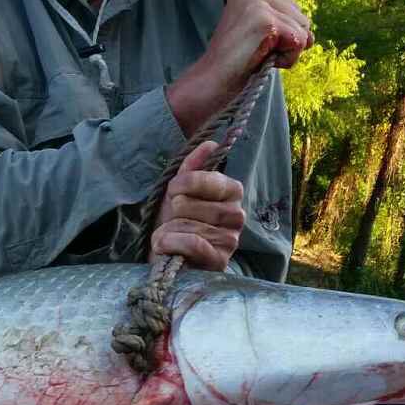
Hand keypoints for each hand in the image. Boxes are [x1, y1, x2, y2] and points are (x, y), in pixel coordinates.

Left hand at [151, 140, 245, 269]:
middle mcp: (237, 215)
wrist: (169, 258)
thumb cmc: (175, 222)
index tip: (173, 191)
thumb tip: (210, 143)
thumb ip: (192, 167)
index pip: (209, 179)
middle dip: (173, 213)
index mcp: (231, 192)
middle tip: (172, 221)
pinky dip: (172, 244)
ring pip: (188, 224)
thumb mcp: (179, 192)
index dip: (184, 183)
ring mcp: (231, 240)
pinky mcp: (220, 261)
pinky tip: (167, 247)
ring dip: (167, 232)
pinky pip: (193, 243)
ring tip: (168, 237)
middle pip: (191, 203)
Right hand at [167, 0, 312, 130]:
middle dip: (288, 41)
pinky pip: (299, 42)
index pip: (292, 7)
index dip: (283, 33)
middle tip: (257, 51)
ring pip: (303, 30)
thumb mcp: (260, 34)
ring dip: (287, 52)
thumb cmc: (236, 62)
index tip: (255, 43)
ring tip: (259, 55)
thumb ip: (283, 23)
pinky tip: (263, 60)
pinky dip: (287, 59)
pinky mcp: (265, 20)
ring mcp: (257, 3)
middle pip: (302, 16)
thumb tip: (312, 36)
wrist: (212, 81)